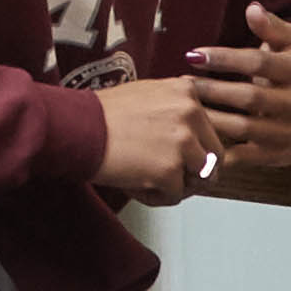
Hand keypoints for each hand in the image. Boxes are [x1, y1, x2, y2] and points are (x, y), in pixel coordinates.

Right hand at [91, 74, 214, 202]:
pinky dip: (155, 197)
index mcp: (187, 93)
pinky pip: (175, 196)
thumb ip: (176, 109)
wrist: (77, 127)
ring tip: (147, 178)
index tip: (177, 154)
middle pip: (213, 158)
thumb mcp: (148, 95)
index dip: (195, 149)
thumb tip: (194, 136)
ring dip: (175, 185)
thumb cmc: (103, 114)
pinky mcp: (170, 170)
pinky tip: (134, 183)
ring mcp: (183, 142)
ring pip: (198, 179)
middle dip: (192, 172)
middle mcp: (191, 113)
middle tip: (167, 175)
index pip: (211, 130)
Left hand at [182, 4, 290, 169]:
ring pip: (244, 127)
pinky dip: (219, 148)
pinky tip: (197, 136)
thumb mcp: (289, 45)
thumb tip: (252, 8)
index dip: (225, 58)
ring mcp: (289, 132)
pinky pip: (244, 155)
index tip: (193, 55)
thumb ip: (271, 26)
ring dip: (210, 118)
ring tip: (184, 107)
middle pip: (250, 97)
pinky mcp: (278, 156)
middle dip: (212, 90)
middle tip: (182, 83)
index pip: (259, 62)